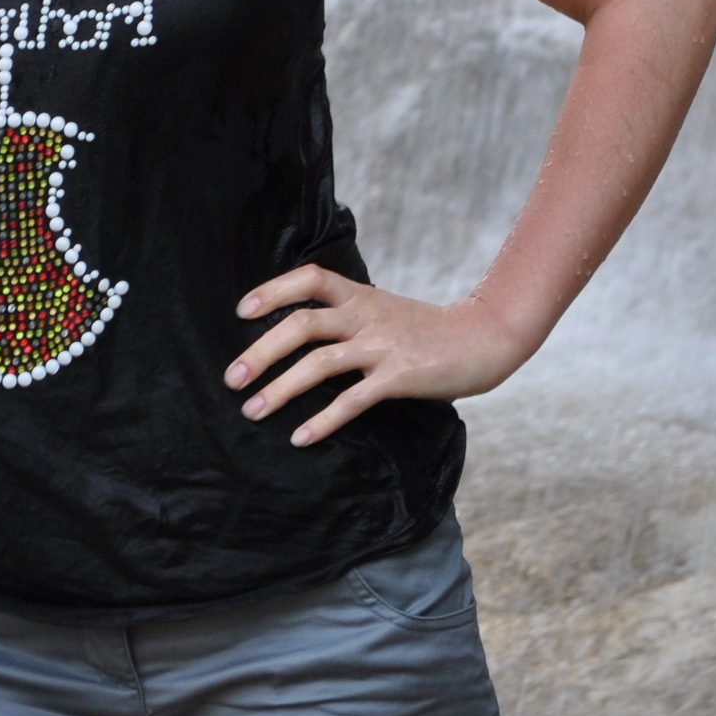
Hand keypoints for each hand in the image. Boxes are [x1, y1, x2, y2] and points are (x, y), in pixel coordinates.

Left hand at [224, 267, 521, 447]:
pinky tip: (300, 437)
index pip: (310, 279)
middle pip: (303, 324)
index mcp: (360, 295)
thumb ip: (348, 315)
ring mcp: (383, 345)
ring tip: (252, 411)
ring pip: (320, 362)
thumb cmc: (426, 329)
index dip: (273, 291)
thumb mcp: (383, 310)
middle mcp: (367, 315)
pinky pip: (353, 399)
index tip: (242, 312)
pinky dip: (323, 419)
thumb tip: (299, 333)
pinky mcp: (400, 377)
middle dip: (262, 351)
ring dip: (281, 388)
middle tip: (232, 378)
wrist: (483, 338)